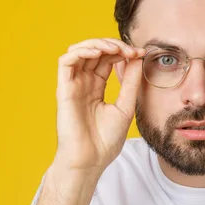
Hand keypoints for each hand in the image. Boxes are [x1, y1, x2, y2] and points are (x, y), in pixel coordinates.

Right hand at [53, 38, 145, 172]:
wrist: (91, 161)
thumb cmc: (105, 140)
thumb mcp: (126, 106)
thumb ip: (130, 83)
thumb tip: (138, 59)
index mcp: (96, 87)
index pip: (107, 59)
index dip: (122, 52)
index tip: (140, 54)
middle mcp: (83, 83)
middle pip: (94, 52)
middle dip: (114, 45)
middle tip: (130, 51)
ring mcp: (73, 85)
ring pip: (79, 51)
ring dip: (98, 43)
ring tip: (115, 49)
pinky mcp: (64, 89)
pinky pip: (66, 61)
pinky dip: (82, 51)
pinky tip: (99, 53)